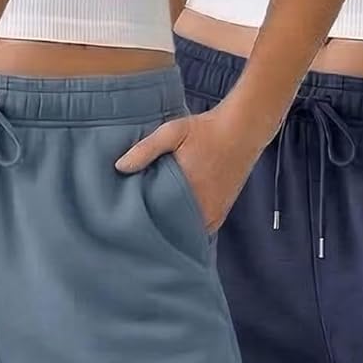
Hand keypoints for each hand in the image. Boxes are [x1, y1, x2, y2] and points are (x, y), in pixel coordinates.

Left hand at [115, 105, 265, 232]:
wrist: (242, 130)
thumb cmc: (206, 130)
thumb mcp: (173, 131)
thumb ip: (146, 149)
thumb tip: (120, 167)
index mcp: (186, 191)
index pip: (156, 219)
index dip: (141, 219)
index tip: (127, 217)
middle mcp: (201, 209)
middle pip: (169, 229)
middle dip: (154, 226)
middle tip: (137, 221)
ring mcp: (212, 215)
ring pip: (183, 232)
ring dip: (170, 229)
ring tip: (154, 222)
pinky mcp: (219, 216)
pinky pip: (197, 231)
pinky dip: (185, 228)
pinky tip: (173, 221)